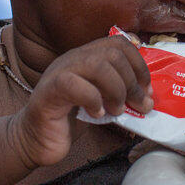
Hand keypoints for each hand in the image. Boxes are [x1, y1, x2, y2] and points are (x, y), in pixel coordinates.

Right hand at [8, 35, 151, 167]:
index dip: (139, 64)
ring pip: (96, 65)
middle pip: (112, 53)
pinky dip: (93, 100)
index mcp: (86, 57)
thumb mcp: (102, 102)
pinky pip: (74, 85)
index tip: (147, 90)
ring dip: (116, 90)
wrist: (36, 140)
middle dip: (132, 81)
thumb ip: (120, 94)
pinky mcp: (48, 91)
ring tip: (118, 111)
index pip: (119, 43)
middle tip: (139, 105)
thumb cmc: (70, 121)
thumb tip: (149, 98)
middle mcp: (73, 59)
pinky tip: (97, 114)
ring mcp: (59, 72)